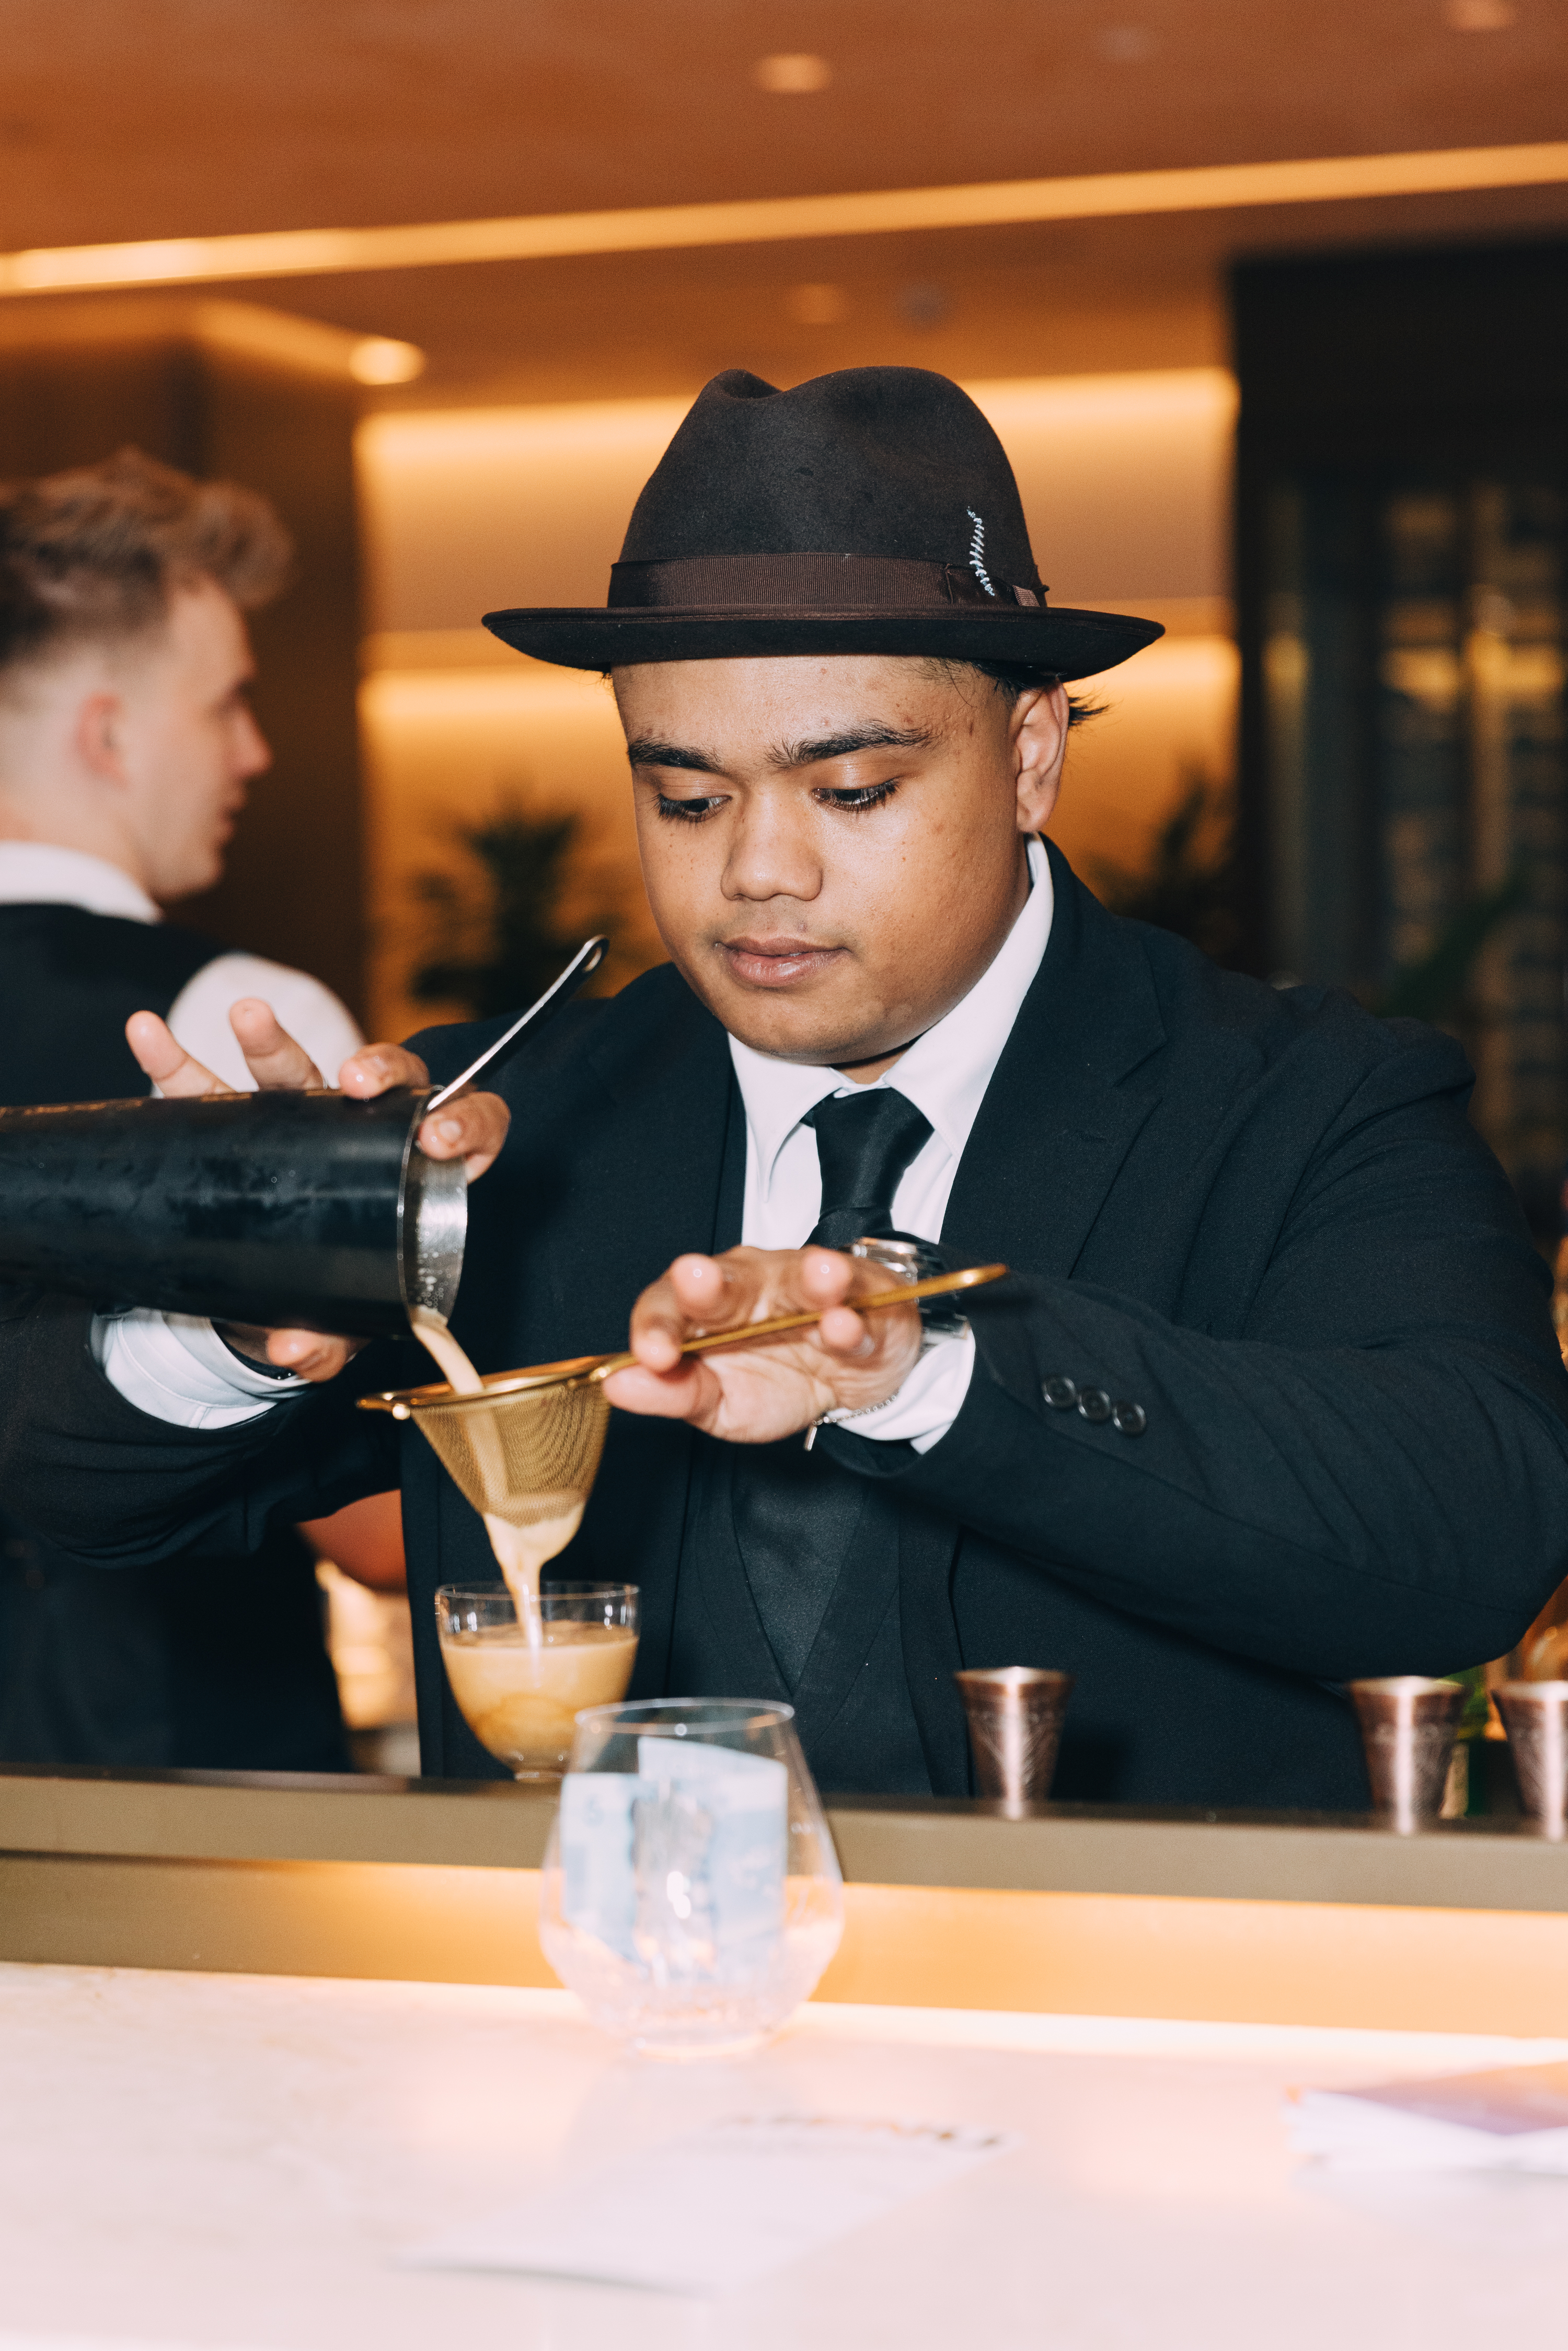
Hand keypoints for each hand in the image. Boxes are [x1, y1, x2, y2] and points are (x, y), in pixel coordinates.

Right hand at [124, 998, 511, 1383]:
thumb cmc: (334, 1299)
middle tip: (356, 1081)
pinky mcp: (240, 1119)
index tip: (438, 1141)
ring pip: (296, 1069)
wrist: (278, 1298)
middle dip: (375, 1068)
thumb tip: (296, 1350)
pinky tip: (146, 1035)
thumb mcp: (344, 1327)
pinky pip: (206, 1084)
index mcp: (420, 1170)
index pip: (472, 1124)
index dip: (466, 1124)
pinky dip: (174, 1061)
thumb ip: (328, 1344)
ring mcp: (304, 1115)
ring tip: (248, 1017)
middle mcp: (368, 1129)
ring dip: (271, 1042)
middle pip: (388, 1079)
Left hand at [600, 1245, 922, 1442]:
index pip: (669, 1304)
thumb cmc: (774, 1381)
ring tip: (814, 1279)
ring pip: (801, 1278)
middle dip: (711, 1281)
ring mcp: (807, 1285)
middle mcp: (750, 1284)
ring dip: (807, 1279)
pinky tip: (846, 1325)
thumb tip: (617, 1384)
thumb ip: (673, 1393)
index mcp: (706, 1309)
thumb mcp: (720, 1404)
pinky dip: (853, 1318)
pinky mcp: (861, 1296)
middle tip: (696, 1279)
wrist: (847, 1382)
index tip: (653, 1356)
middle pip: (727, 1279)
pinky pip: (856, 1306)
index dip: (658, 1326)